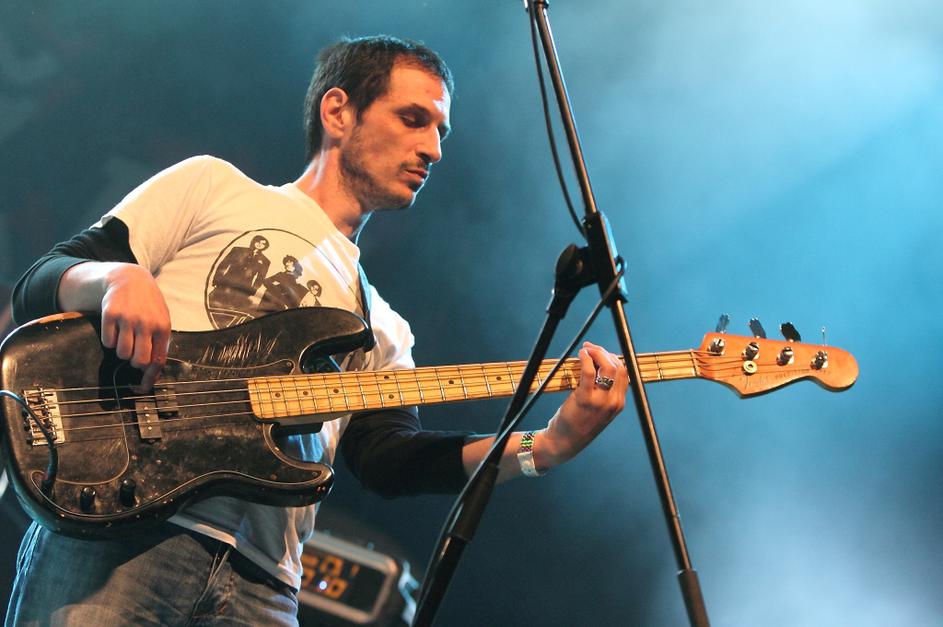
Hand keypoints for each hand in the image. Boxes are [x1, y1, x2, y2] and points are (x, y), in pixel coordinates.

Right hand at [99, 263, 170, 391]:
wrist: (130, 279)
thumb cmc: (148, 304)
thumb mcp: (161, 319)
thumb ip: (160, 341)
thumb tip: (154, 370)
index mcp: (163, 327)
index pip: (158, 359)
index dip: (150, 376)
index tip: (143, 386)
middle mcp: (146, 323)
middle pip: (138, 361)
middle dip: (134, 362)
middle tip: (133, 352)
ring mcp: (128, 318)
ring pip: (121, 353)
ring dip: (121, 350)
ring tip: (125, 336)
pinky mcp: (110, 314)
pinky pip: (107, 342)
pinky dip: (109, 339)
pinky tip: (115, 327)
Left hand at [538, 342, 627, 465]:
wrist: (564, 442)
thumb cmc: (578, 424)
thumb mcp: (598, 410)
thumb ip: (603, 392)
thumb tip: (599, 366)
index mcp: (618, 404)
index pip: (624, 374)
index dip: (613, 358)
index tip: (600, 353)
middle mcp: (614, 402)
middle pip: (618, 367)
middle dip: (604, 352)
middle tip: (591, 348)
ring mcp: (601, 401)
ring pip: (608, 367)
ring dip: (597, 353)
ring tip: (586, 349)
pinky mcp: (585, 399)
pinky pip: (589, 372)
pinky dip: (586, 359)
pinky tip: (581, 355)